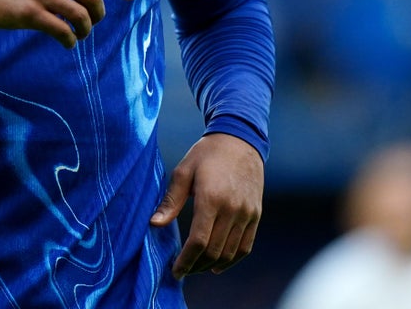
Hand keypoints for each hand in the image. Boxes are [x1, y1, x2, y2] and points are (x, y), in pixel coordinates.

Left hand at [150, 133, 263, 277]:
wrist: (240, 140)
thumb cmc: (206, 155)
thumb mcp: (183, 172)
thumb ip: (171, 200)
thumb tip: (154, 223)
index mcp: (211, 198)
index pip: (198, 241)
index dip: (186, 260)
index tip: (175, 270)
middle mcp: (232, 209)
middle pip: (214, 251)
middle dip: (196, 266)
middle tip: (183, 270)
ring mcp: (247, 213)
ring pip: (230, 252)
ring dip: (212, 265)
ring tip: (196, 267)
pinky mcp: (255, 215)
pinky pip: (245, 246)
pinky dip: (232, 260)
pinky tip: (218, 265)